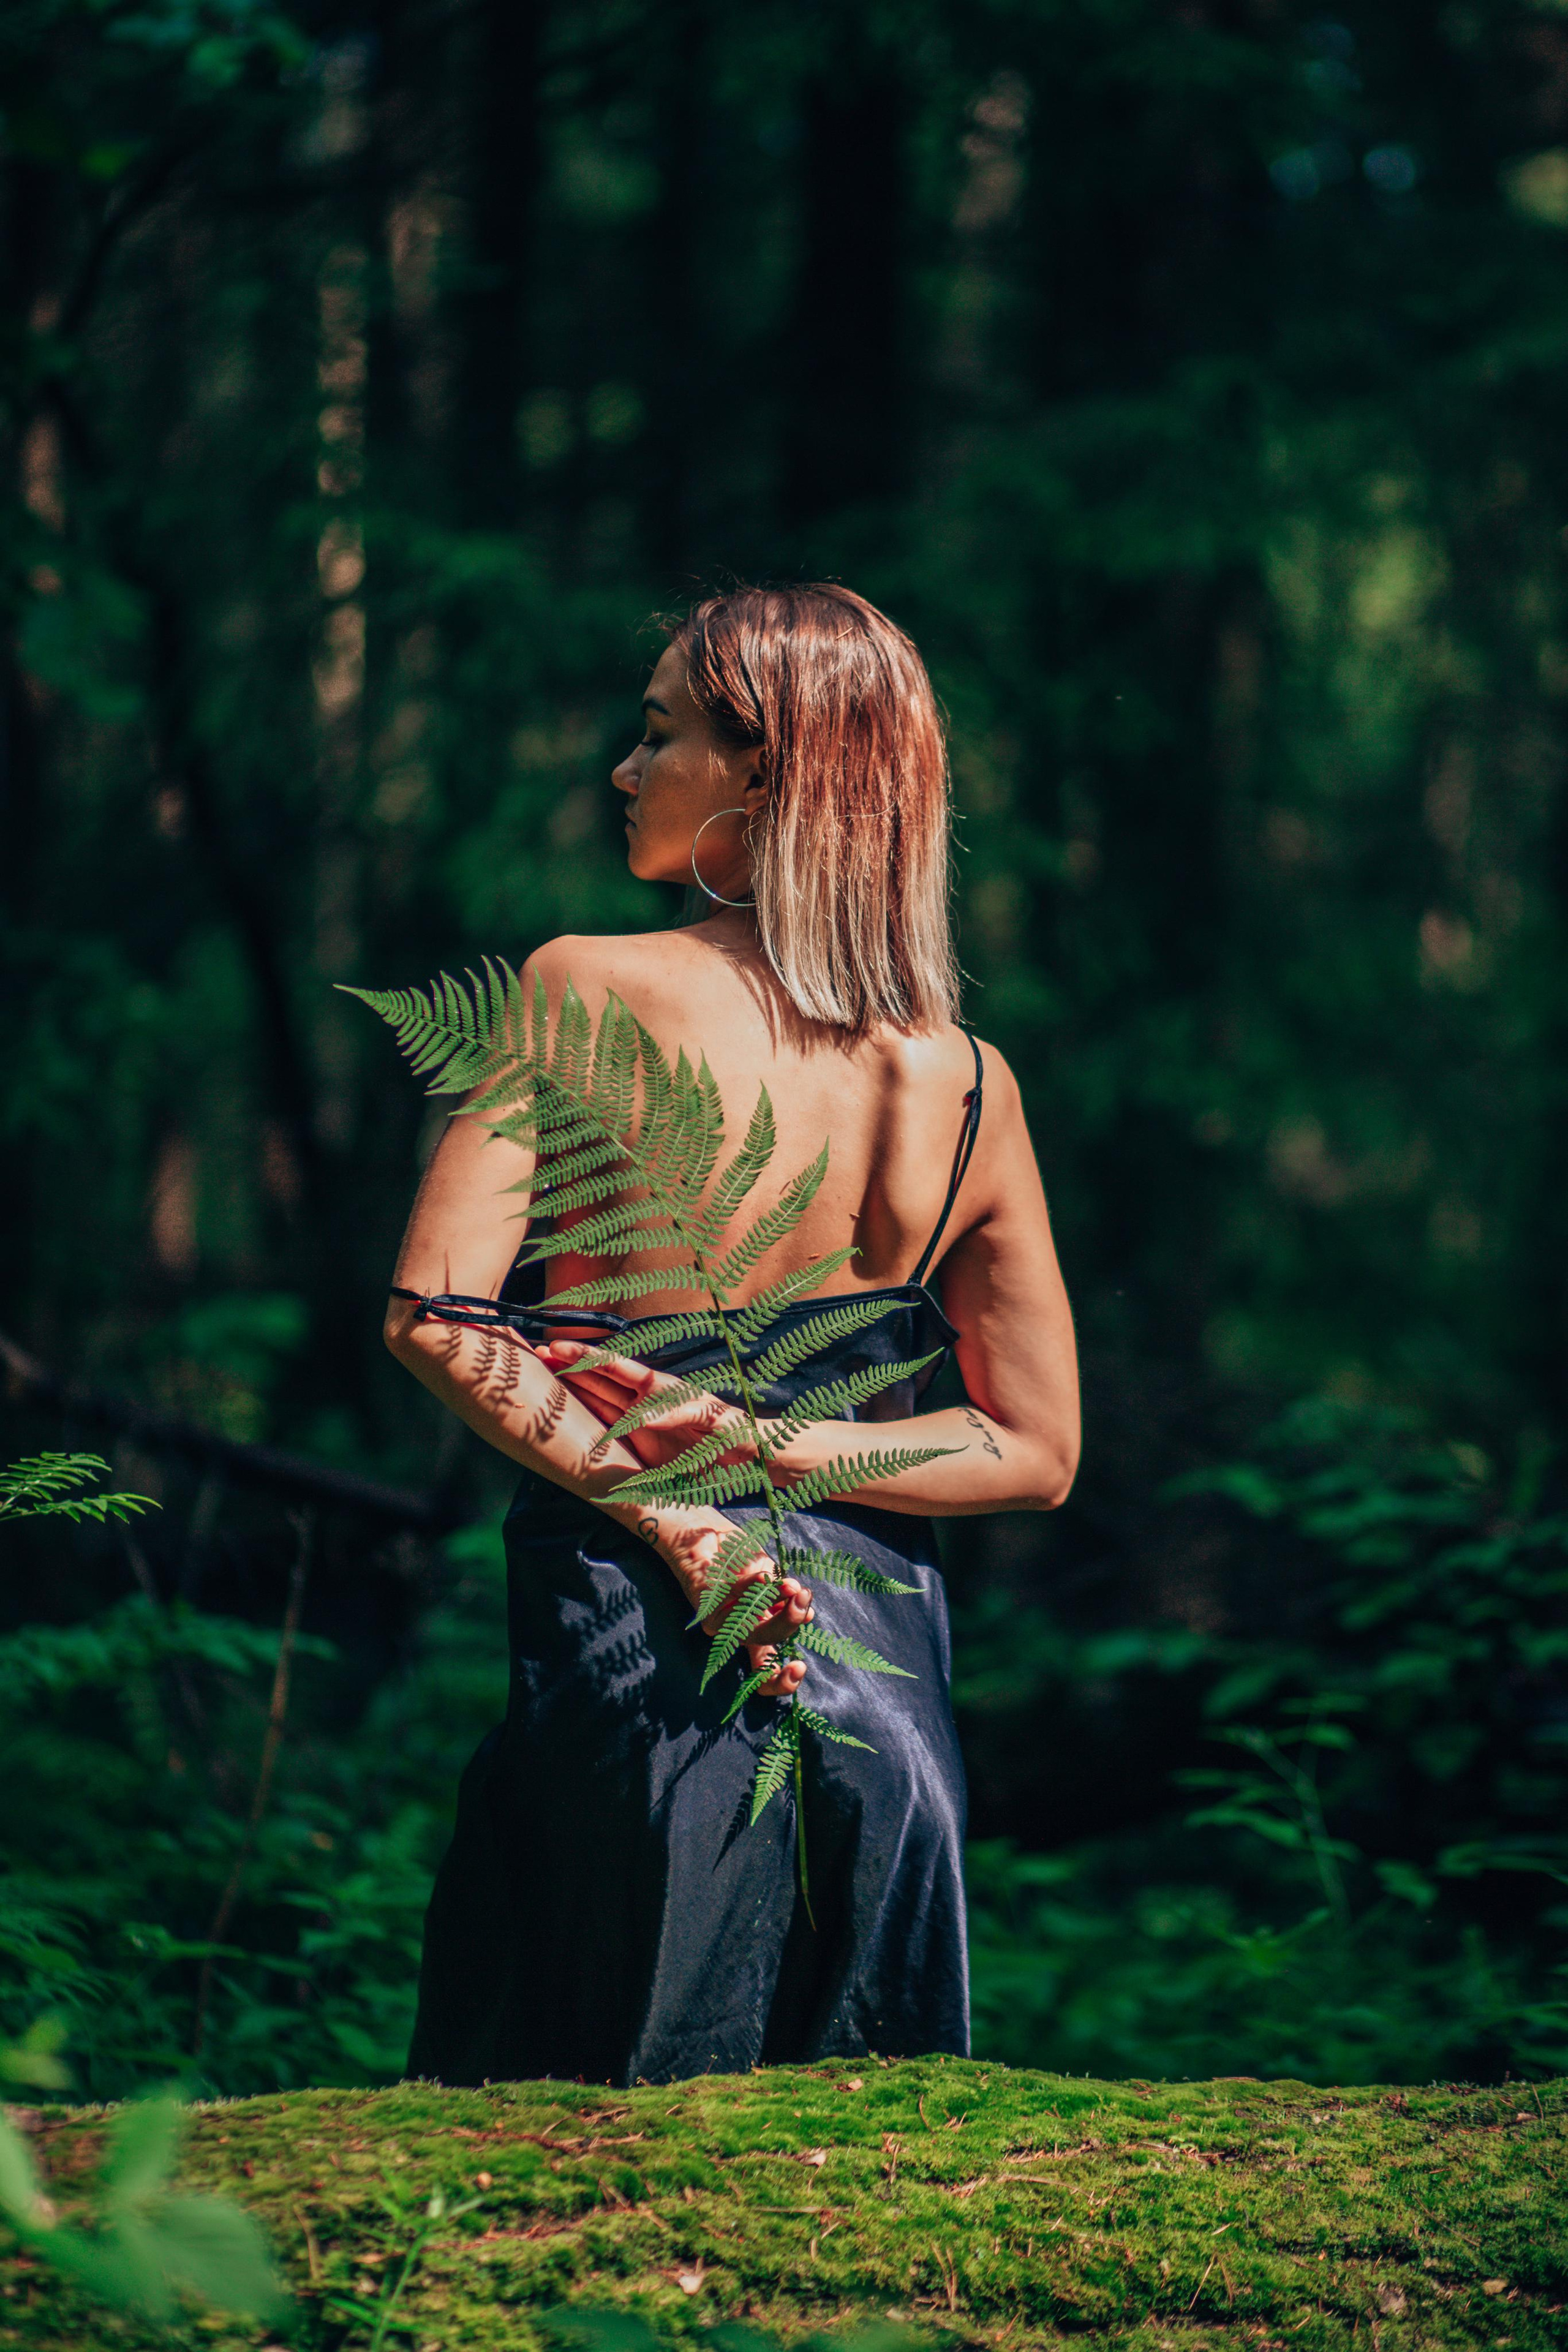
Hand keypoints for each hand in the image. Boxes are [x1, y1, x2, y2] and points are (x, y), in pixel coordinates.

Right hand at [534, 1339, 762, 1471]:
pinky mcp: (643, 1447)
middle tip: (533, 1353)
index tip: (559, 1348)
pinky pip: (608, 1429)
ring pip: (598, 1400)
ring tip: (539, 1374)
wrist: (758, 1461)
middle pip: (600, 1379)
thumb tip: (641, 1414)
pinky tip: (562, 1415)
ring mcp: (643, 1424)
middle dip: (568, 1365)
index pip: (618, 1367)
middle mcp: (648, 1402)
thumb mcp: (719, 1421)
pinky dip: (584, 1420)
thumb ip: (684, 1413)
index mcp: (664, 1389)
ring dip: (570, 1388)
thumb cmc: (743, 1435)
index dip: (588, 1356)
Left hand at [617, 1501, 810, 1701]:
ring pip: (749, 1625)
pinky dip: (752, 1585)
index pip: (766, 1669)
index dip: (781, 1680)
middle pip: (764, 1644)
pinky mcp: (704, 1603)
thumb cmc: (740, 1556)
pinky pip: (733, 1598)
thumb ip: (784, 1599)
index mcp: (755, 1630)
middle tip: (803, 1601)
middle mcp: (735, 1632)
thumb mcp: (771, 1578)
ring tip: (792, 1585)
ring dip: (774, 1602)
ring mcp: (718, 1620)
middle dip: (788, 1624)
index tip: (800, 1668)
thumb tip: (807, 1616)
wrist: (705, 1532)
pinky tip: (762, 1574)